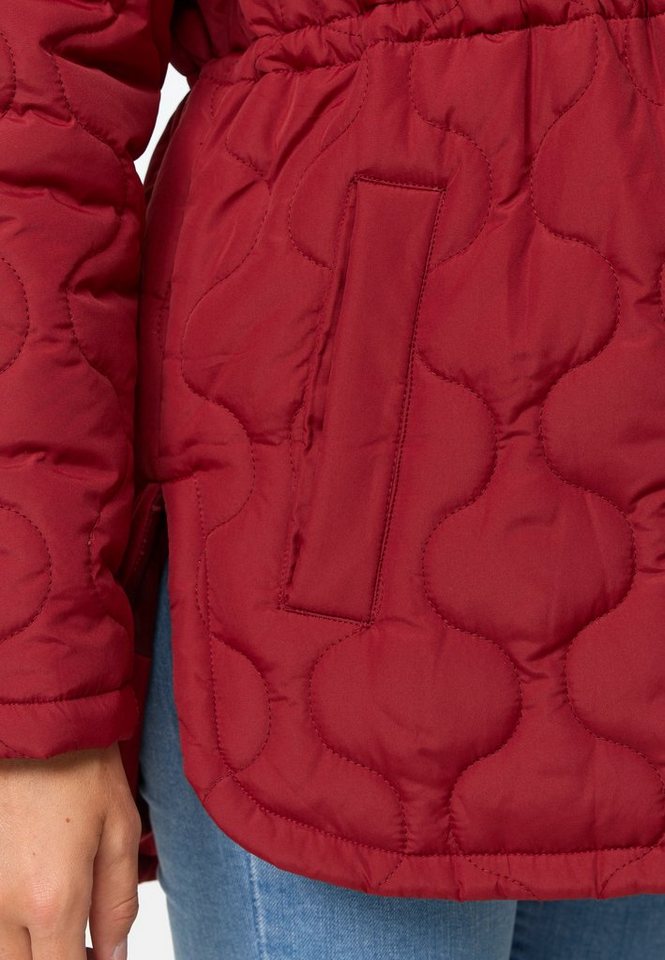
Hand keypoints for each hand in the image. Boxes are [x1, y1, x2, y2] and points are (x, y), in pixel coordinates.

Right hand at [0, 743, 140, 958]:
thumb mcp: (120, 828)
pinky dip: (7, 921)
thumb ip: (118, 902)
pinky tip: (31, 899)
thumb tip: (114, 956)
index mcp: (52, 901)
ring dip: (27, 945)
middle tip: (79, 939)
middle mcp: (2, 907)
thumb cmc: (77, 765)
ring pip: (0, 950)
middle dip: (53, 958)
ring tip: (57, 918)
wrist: (31, 722)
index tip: (99, 957)